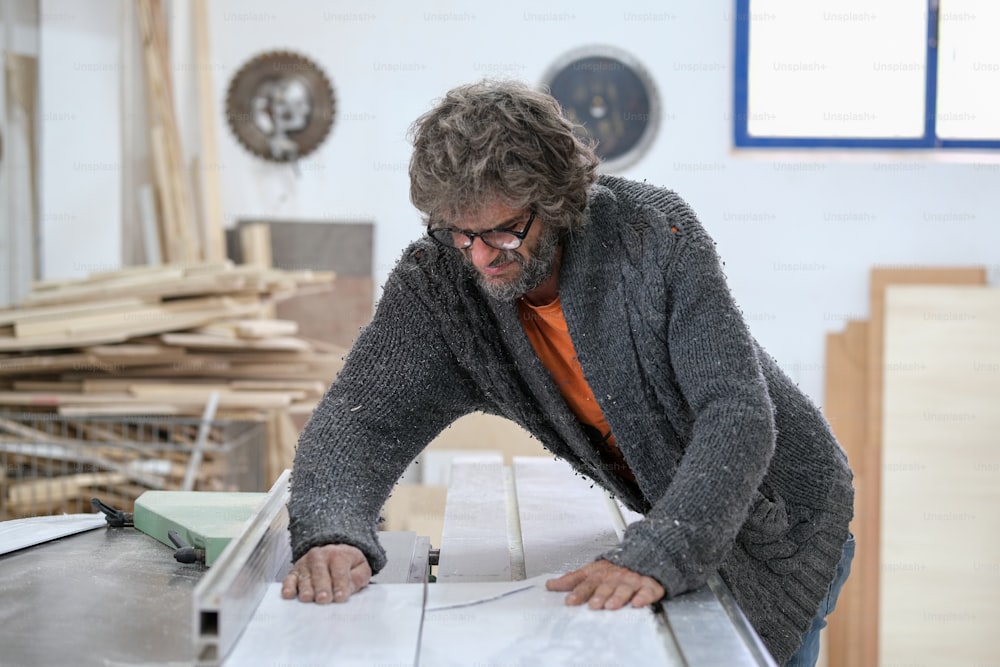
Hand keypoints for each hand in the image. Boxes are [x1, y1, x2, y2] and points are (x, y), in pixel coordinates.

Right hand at [281, 544, 371, 603]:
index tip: (341, 597)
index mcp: (338, 555)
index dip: (341, 584)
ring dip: (306, 588)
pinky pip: (289, 579)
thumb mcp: (360, 567)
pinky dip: (288, 586)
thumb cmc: (347, 564)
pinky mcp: (294, 572)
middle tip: (323, 599)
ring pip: (305, 577)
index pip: (339, 571)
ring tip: (308, 598)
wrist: (332, 552)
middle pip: (320, 573)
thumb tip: (350, 588)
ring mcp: (305, 564)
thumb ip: (358, 577)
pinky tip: (288, 594)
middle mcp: (319, 557)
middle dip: (322, 587)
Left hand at [546, 560, 664, 609]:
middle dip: (598, 595)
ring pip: (624, 588)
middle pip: (605, 586)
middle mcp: (614, 576)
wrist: (642, 555)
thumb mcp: (591, 571)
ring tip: (611, 605)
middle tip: (593, 604)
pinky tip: (638, 603)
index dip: (578, 591)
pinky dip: (644, 597)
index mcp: (599, 573)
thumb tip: (550, 585)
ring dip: (617, 596)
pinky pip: (647, 591)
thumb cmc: (613, 569)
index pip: (586, 581)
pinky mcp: (648, 585)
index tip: (570, 601)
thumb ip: (572, 579)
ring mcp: (631, 580)